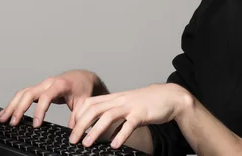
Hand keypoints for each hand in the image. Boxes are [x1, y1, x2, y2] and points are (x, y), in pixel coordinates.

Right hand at [0, 69, 108, 127]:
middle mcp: (48, 83)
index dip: (40, 111)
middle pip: (29, 93)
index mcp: (60, 85)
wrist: (83, 77)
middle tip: (13, 123)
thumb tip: (72, 131)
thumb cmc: (83, 88)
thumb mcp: (84, 102)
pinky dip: (14, 103)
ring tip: (2, 118)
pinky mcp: (39, 89)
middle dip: (19, 108)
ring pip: (23, 93)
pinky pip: (23, 95)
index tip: (36, 125)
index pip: (46, 97)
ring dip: (12, 105)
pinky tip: (5, 112)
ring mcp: (42, 85)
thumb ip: (78, 116)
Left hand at [69, 83, 191, 148]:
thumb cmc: (147, 103)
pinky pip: (129, 124)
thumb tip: (103, 132)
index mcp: (115, 98)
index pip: (90, 102)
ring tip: (87, 143)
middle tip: (73, 139)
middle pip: (94, 109)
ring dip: (95, 130)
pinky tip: (115, 145)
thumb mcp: (127, 106)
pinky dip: (121, 135)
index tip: (71, 127)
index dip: (78, 114)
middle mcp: (120, 100)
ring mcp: (131, 106)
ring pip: (108, 116)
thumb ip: (115, 115)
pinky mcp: (142, 114)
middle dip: (81, 125)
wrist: (170, 96)